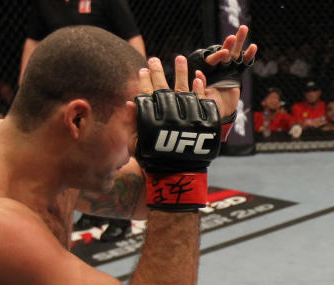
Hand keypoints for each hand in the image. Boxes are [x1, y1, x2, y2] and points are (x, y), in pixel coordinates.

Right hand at [135, 55, 221, 210]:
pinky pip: (203, 103)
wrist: (176, 177)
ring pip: (184, 92)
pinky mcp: (204, 125)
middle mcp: (169, 119)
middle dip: (157, 73)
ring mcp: (188, 121)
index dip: (143, 82)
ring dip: (181, 73)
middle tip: (153, 60)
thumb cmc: (153, 160)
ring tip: (180, 58)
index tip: (142, 70)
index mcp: (151, 122)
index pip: (146, 96)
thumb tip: (129, 102)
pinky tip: (198, 78)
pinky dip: (200, 90)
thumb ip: (131, 124)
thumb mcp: (135, 145)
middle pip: (163, 90)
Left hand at [187, 25, 257, 120]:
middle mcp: (219, 67)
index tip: (225, 53)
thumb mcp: (201, 96)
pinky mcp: (237, 72)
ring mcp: (229, 69)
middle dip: (229, 44)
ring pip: (235, 53)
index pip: (213, 61)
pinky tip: (254, 47)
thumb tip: (198, 75)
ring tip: (244, 28)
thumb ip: (200, 86)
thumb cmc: (206, 104)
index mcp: (208, 71)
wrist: (217, 110)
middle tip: (233, 36)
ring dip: (240, 41)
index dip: (218, 57)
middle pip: (225, 52)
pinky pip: (244, 63)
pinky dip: (249, 55)